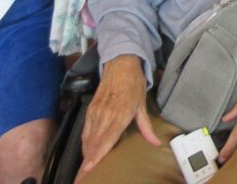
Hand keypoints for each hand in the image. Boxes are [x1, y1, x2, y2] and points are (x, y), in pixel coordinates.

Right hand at [75, 55, 159, 181]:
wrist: (120, 63)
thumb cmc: (133, 83)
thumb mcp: (142, 104)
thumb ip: (146, 127)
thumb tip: (155, 143)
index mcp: (120, 114)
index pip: (105, 141)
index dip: (96, 157)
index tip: (88, 170)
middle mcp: (105, 115)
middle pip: (93, 144)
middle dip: (86, 163)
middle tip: (81, 179)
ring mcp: (96, 112)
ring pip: (87, 139)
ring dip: (84, 156)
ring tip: (82, 172)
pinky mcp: (90, 109)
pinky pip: (85, 130)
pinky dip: (85, 144)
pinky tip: (85, 153)